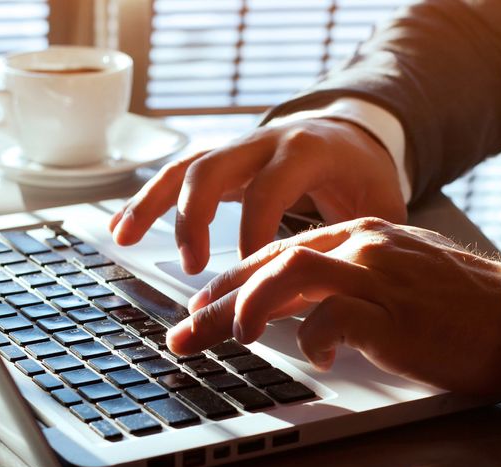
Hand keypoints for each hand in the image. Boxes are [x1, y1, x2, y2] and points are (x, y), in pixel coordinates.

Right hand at [110, 117, 406, 274]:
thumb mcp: (379, 206)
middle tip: (194, 268)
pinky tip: (121, 229)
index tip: (250, 281)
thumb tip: (342, 298)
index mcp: (307, 151)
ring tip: (125, 240)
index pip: (268, 190)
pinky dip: (146, 200)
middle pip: (213, 169)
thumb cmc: (365, 177)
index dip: (253, 236)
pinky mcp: (221, 159)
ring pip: (185, 167)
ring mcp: (238, 147)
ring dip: (152, 204)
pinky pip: (176, 173)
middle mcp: (265, 142)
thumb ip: (359, 245)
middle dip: (195, 218)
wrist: (355, 134)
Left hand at [166, 218, 500, 400]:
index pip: (277, 252)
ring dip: (249, 307)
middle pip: (269, 263)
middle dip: (217, 302)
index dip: (230, 283)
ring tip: (230, 339)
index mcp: (360, 235)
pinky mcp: (395, 312)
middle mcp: (363, 245)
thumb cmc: (457, 312)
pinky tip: (313, 358)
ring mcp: (379, 275)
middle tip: (182, 337)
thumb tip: (291, 315)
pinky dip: (312, 338)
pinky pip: (335, 317)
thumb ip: (344, 287)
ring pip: (291, 273)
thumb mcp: (394, 283)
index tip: (199, 312)